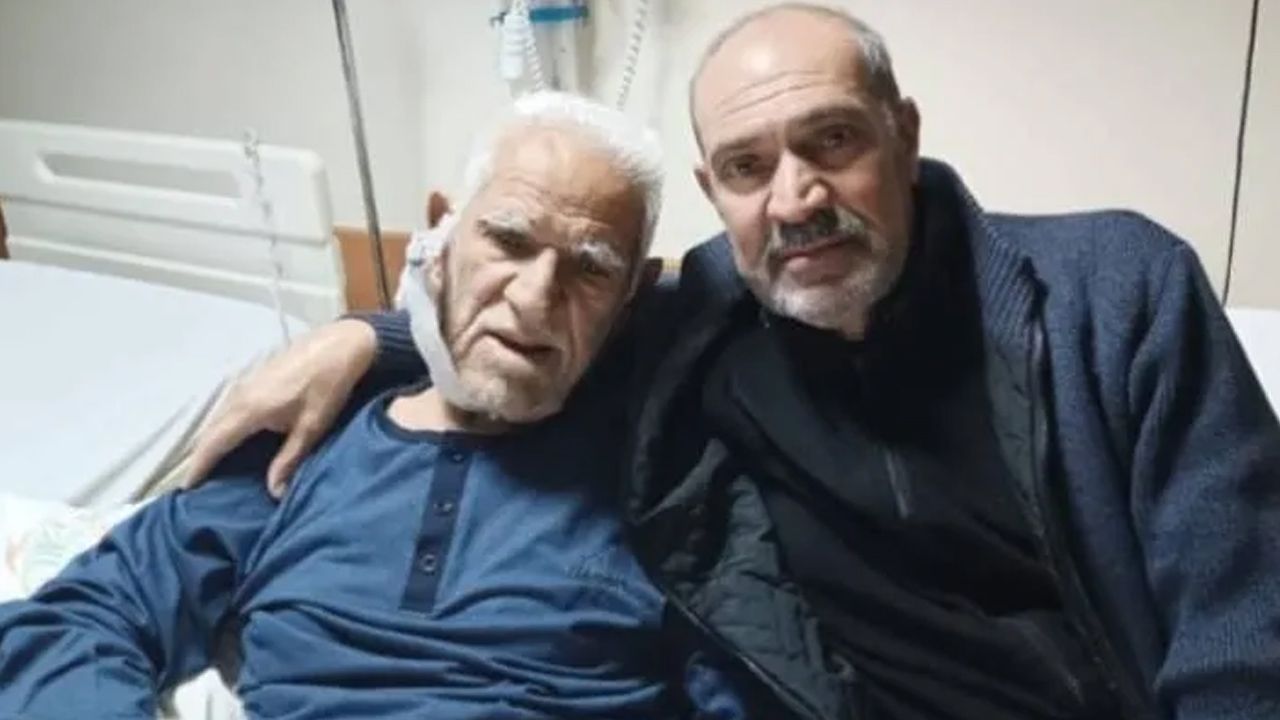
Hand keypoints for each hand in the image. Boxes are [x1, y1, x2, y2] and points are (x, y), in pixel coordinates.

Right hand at [184, 318, 377, 497]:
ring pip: (218, 417)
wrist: (339, 344)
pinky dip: (223, 426)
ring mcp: (245, 383)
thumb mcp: (311, 427)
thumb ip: (289, 460)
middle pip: (210, 430)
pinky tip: (232, 437)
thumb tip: (274, 492)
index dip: (198, 466)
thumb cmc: (328, 386)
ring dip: (211, 440)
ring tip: (211, 465)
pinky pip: (228, 407)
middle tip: (197, 484)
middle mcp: (239, 395)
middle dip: (201, 456)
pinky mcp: (254, 377)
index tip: (187, 489)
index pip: (213, 443)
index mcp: (249, 408)